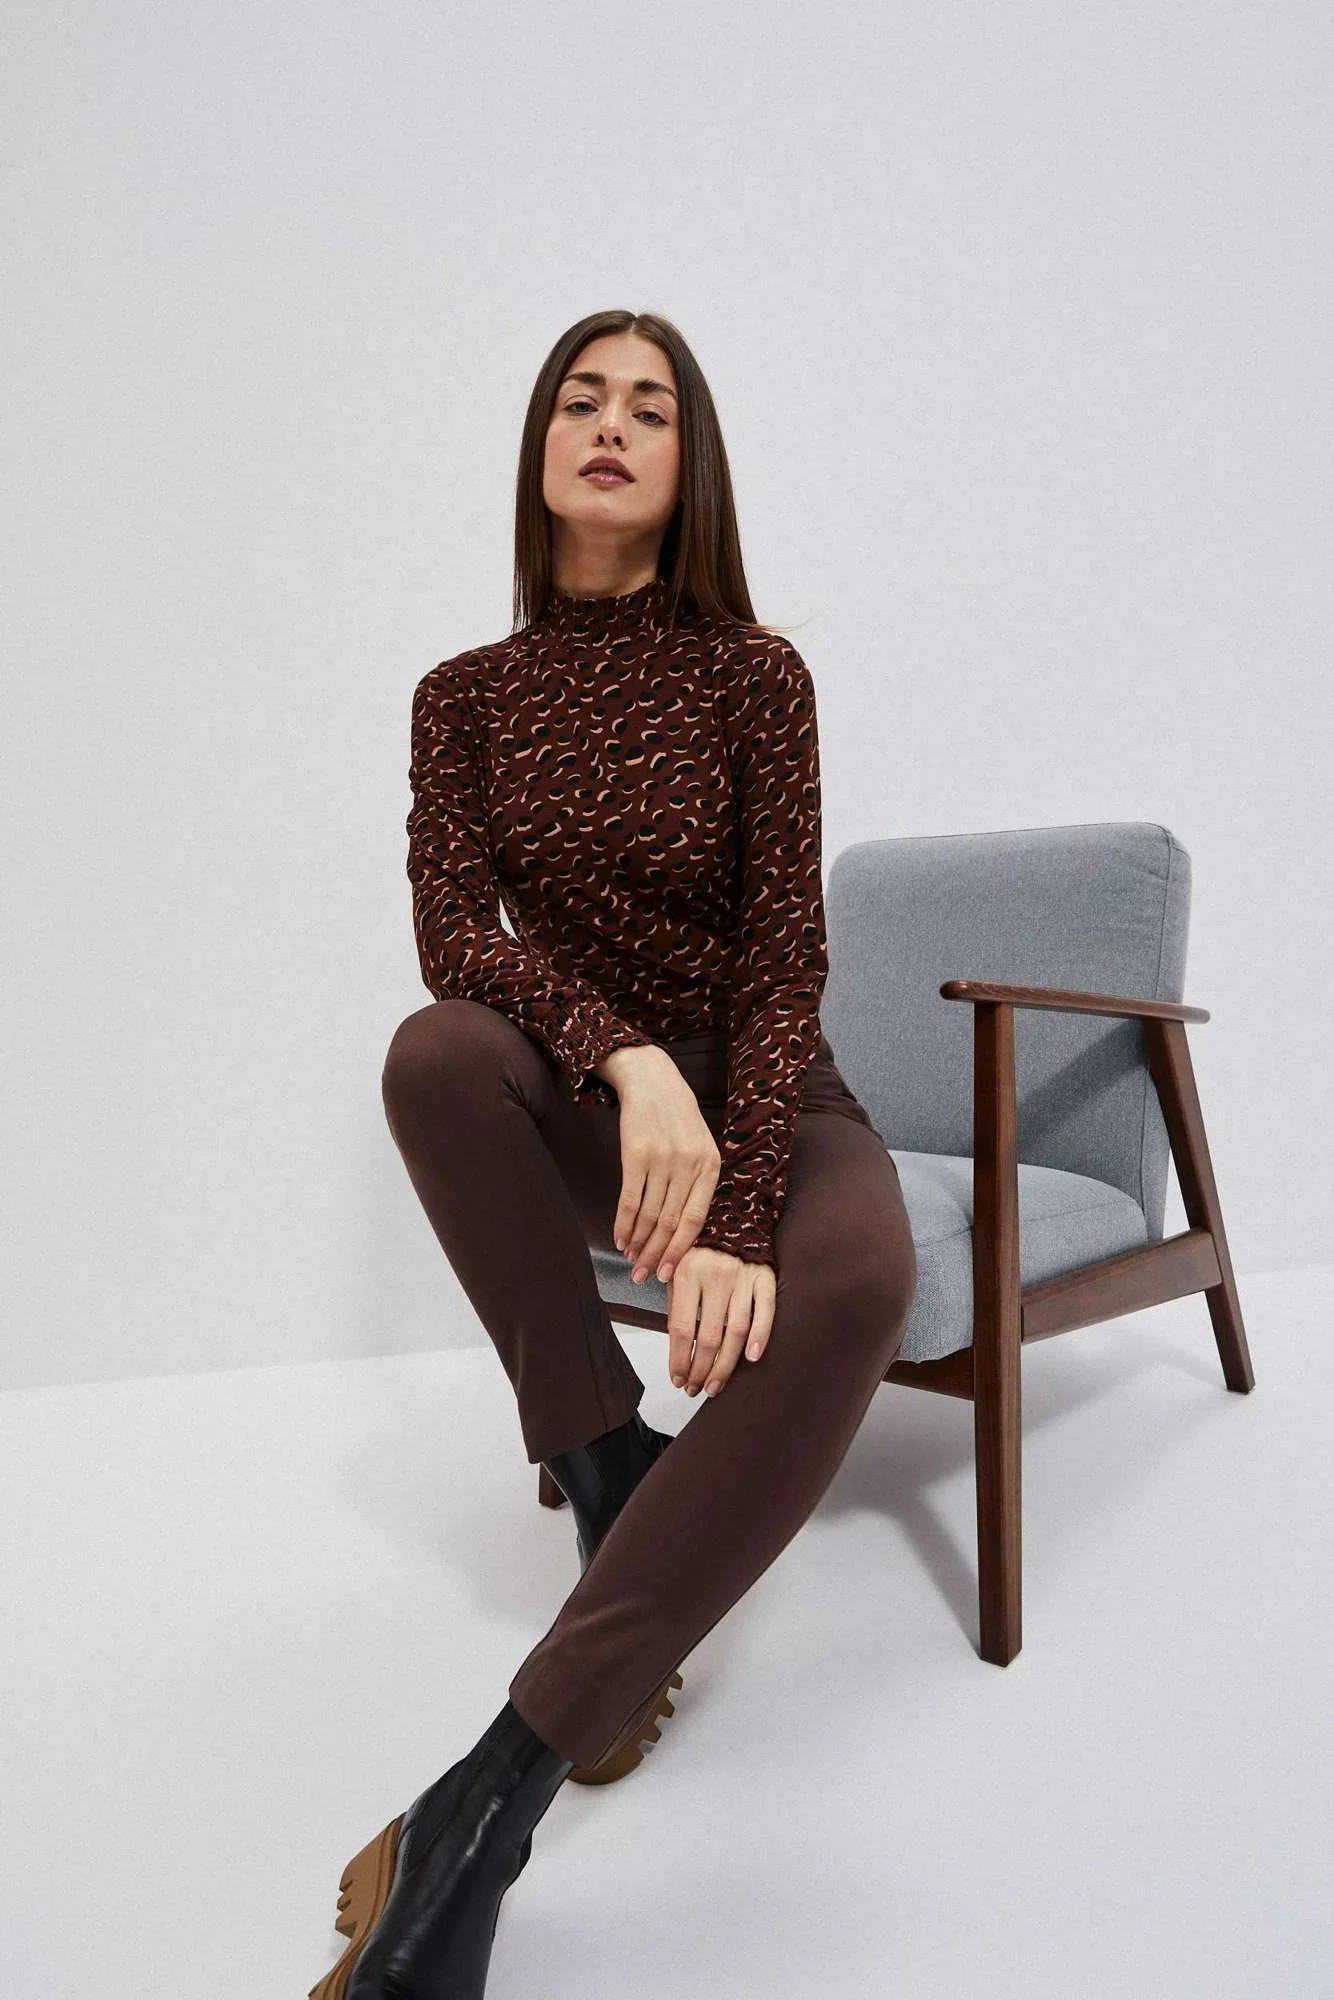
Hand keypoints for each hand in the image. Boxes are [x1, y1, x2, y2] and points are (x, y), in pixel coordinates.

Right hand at [598, 1044, 719, 1282]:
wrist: (652, 1080)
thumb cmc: (677, 1117)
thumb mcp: (700, 1146)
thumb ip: (697, 1183)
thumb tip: (684, 1230)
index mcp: (710, 1167)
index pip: (695, 1221)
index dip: (680, 1251)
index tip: (668, 1274)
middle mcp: (689, 1165)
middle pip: (670, 1223)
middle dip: (656, 1255)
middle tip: (644, 1276)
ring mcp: (662, 1160)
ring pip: (648, 1215)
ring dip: (637, 1242)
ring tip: (631, 1259)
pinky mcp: (636, 1155)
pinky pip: (628, 1200)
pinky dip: (622, 1223)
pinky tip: (619, 1238)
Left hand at [665, 1245, 775, 1398]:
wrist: (734, 1213)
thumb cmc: (700, 1247)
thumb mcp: (678, 1267)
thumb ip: (675, 1303)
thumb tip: (674, 1346)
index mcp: (687, 1273)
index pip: (681, 1328)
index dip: (679, 1359)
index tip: (677, 1379)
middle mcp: (716, 1276)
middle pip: (709, 1335)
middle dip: (701, 1369)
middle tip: (695, 1389)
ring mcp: (743, 1277)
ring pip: (736, 1331)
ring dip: (725, 1364)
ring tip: (715, 1385)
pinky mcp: (765, 1277)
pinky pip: (766, 1311)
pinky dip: (761, 1336)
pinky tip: (751, 1358)